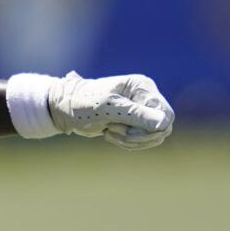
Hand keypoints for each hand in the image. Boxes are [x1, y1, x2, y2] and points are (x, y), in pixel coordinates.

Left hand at [48, 71, 174, 149]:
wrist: (64, 109)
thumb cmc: (82, 103)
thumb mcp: (108, 109)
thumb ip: (137, 115)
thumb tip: (165, 124)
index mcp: (142, 87)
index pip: (166, 115)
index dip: (151, 128)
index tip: (127, 129)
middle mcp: (145, 98)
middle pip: (161, 128)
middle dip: (137, 135)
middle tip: (112, 130)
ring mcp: (140, 111)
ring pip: (152, 137)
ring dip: (129, 140)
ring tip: (109, 131)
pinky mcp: (134, 123)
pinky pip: (142, 141)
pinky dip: (126, 142)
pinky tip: (109, 134)